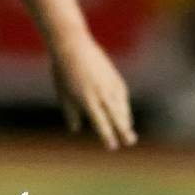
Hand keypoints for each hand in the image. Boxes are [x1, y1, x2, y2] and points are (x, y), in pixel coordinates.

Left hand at [51, 34, 135, 150]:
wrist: (72, 47)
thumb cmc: (63, 73)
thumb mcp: (64, 95)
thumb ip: (71, 113)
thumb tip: (75, 129)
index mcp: (87, 100)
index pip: (100, 122)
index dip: (106, 135)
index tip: (112, 147)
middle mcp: (101, 93)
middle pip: (115, 115)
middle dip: (123, 130)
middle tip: (130, 142)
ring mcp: (109, 83)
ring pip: (120, 105)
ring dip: (125, 119)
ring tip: (128, 132)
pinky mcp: (113, 75)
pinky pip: (121, 93)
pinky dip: (123, 104)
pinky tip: (125, 113)